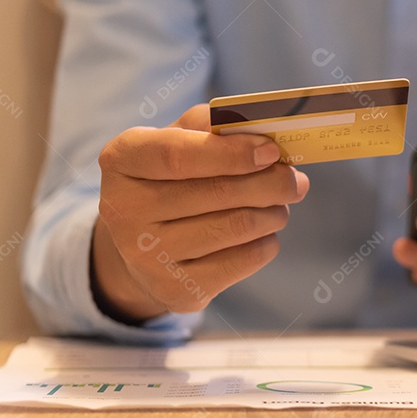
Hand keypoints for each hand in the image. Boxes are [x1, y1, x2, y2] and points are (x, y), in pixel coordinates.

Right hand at [92, 104, 308, 321]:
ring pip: (238, 226)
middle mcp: (123, 210)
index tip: (271, 151)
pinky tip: (262, 233)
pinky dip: (266, 243)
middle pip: (217, 193)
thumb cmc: (174, 177)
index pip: (177, 156)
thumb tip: (267, 138)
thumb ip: (217, 127)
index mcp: (122, 160)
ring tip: (278, 205)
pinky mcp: (174, 290)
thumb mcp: (182, 138)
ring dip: (273, 212)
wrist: (145, 243)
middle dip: (270, 183)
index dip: (231, 153)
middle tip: (294, 180)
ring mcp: (145, 257)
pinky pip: (244, 260)